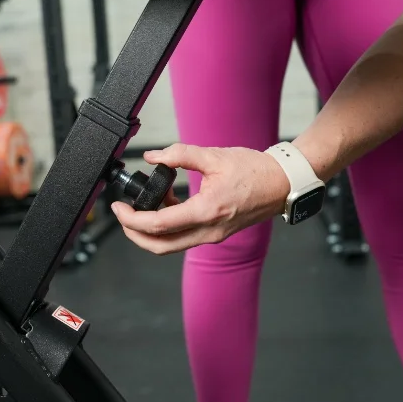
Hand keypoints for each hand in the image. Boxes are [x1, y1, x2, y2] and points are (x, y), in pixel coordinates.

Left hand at [111, 143, 289, 254]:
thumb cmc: (256, 171)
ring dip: (152, 229)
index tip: (119, 208)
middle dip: (135, 234)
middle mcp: (209, 230)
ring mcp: (213, 235)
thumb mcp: (214, 157)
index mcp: (207, 211)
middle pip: (160, 246)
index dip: (132, 220)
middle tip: (123, 214)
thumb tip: (153, 157)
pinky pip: (184, 237)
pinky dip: (169, 225)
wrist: (282, 184)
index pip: (159, 225)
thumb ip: (180, 155)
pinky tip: (169, 201)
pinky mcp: (215, 233)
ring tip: (149, 201)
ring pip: (171, 245)